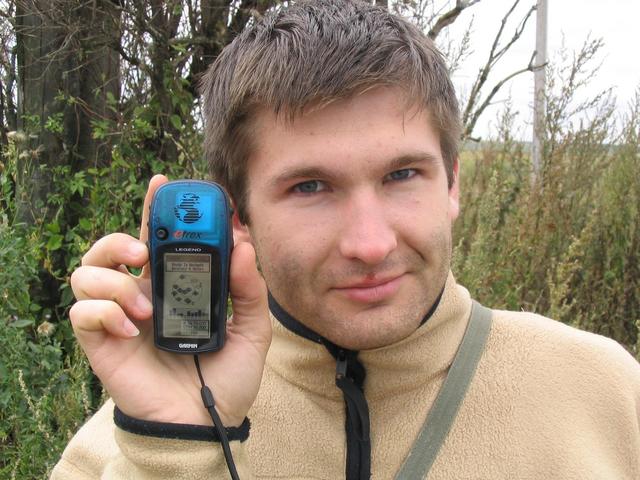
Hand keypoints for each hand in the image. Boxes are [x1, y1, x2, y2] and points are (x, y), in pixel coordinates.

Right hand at [69, 175, 270, 426]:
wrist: (205, 422)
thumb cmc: (225, 375)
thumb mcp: (252, 328)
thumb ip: (250, 288)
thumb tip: (242, 244)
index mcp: (174, 284)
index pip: (157, 237)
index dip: (154, 207)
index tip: (163, 183)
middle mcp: (142, 294)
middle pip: (112, 246)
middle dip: (122, 237)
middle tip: (144, 248)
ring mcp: (119, 317)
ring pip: (87, 273)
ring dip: (114, 282)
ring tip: (145, 307)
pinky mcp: (101, 342)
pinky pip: (81, 312)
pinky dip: (104, 313)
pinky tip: (133, 330)